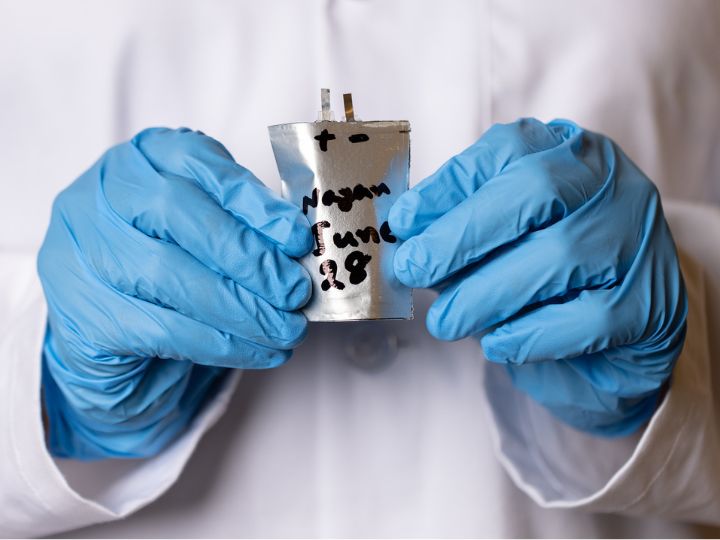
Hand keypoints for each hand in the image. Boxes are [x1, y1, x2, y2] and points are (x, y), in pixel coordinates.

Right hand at [38, 128, 311, 458]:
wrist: (111, 330)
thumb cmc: (171, 264)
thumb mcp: (204, 228)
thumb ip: (241, 223)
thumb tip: (297, 248)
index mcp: (138, 160)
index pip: (195, 163)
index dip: (252, 202)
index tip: (297, 239)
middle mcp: (97, 197)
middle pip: (176, 214)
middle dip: (248, 257)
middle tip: (294, 291)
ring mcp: (80, 254)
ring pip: (167, 276)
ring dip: (242, 309)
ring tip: (287, 329)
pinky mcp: (84, 314)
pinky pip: (161, 329)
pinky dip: (222, 344)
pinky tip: (260, 351)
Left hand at [389, 119, 686, 435]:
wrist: (618, 338)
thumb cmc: (544, 278)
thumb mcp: (501, 239)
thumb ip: (460, 228)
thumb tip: (406, 234)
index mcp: (569, 155)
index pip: (508, 150)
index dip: (449, 185)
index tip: (403, 221)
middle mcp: (611, 185)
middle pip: (536, 191)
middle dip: (462, 234)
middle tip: (414, 271)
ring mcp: (638, 241)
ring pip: (560, 255)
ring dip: (486, 293)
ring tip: (446, 321)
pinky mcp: (651, 304)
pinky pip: (587, 318)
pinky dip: (529, 334)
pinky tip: (496, 344)